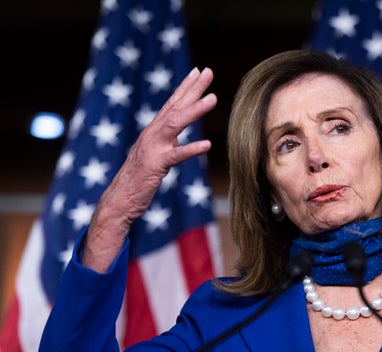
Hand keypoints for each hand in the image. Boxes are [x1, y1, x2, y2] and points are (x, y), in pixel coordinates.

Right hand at [84, 67, 216, 271]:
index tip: (199, 72)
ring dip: (195, 110)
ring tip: (213, 98)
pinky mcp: (155, 166)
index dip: (185, 87)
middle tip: (208, 71)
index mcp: (153, 132)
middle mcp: (152, 134)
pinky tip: (207, 144)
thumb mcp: (154, 156)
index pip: (171, 104)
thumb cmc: (138, 180)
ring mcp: (153, 148)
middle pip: (175, 106)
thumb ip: (165, 144)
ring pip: (176, 123)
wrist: (119, 201)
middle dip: (192, 88)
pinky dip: (191, 149)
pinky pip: (176, 156)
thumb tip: (178, 137)